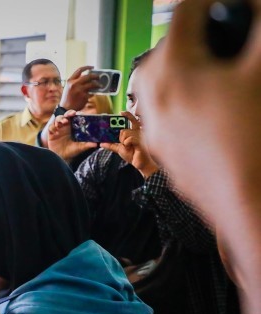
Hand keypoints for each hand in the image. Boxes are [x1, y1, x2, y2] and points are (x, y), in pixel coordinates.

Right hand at [46, 110, 96, 161]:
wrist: (62, 158)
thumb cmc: (72, 151)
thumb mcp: (80, 148)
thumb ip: (87, 145)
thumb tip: (96, 144)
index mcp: (74, 127)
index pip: (75, 117)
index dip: (76, 114)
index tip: (77, 113)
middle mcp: (66, 126)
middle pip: (66, 115)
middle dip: (68, 113)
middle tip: (71, 114)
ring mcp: (58, 129)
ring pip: (58, 119)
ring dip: (60, 119)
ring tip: (63, 122)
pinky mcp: (52, 133)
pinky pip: (51, 127)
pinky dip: (52, 127)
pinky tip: (55, 131)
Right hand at [60, 65, 100, 110]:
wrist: (66, 108)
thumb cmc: (68, 98)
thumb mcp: (68, 87)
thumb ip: (76, 82)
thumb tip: (88, 78)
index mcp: (70, 81)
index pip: (79, 70)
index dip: (87, 67)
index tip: (92, 67)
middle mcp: (74, 84)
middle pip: (88, 76)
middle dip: (95, 76)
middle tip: (98, 77)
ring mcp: (79, 90)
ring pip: (92, 84)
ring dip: (97, 84)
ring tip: (99, 85)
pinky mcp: (84, 96)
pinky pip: (92, 92)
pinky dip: (94, 92)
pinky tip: (93, 93)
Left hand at [99, 111, 158, 177]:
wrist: (140, 164)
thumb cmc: (132, 155)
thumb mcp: (119, 149)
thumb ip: (111, 145)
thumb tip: (101, 143)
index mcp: (134, 132)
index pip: (132, 120)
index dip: (127, 115)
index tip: (120, 112)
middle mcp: (138, 132)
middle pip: (124, 129)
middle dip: (120, 137)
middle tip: (123, 143)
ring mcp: (140, 136)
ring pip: (125, 133)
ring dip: (123, 141)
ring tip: (128, 146)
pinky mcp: (141, 141)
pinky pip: (129, 139)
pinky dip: (127, 143)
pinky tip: (130, 147)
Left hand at [137, 0, 260, 207]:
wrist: (248, 204)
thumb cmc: (256, 138)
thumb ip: (258, 32)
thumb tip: (255, 6)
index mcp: (171, 70)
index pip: (184, 13)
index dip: (208, 0)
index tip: (223, 2)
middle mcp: (151, 98)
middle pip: (163, 50)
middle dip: (190, 35)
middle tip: (217, 31)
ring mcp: (154, 130)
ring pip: (157, 84)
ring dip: (181, 68)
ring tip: (213, 68)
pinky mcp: (163, 154)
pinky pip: (163, 115)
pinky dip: (180, 101)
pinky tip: (209, 108)